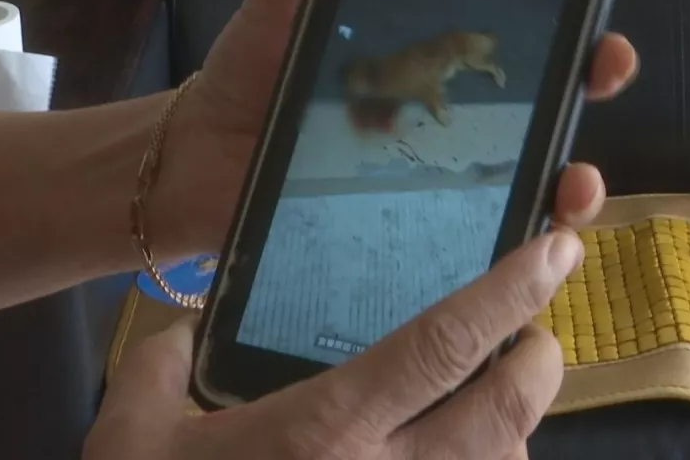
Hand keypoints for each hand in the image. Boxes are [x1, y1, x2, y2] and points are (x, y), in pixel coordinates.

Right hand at [85, 229, 584, 459]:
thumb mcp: (134, 433)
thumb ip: (163, 364)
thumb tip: (186, 331)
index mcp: (325, 429)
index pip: (441, 345)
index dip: (507, 293)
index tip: (555, 249)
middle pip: (505, 412)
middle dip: (539, 362)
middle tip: (534, 336)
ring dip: (515, 430)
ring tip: (493, 402)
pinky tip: (454, 456)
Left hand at [162, 0, 638, 254]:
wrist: (199, 159)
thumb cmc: (251, 74)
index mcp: (427, 56)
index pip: (518, 43)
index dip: (572, 36)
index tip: (598, 35)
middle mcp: (441, 115)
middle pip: (537, 113)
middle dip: (583, 102)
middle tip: (598, 87)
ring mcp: (427, 176)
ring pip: (516, 182)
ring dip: (561, 187)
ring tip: (570, 186)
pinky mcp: (404, 227)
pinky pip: (465, 238)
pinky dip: (502, 250)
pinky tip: (515, 252)